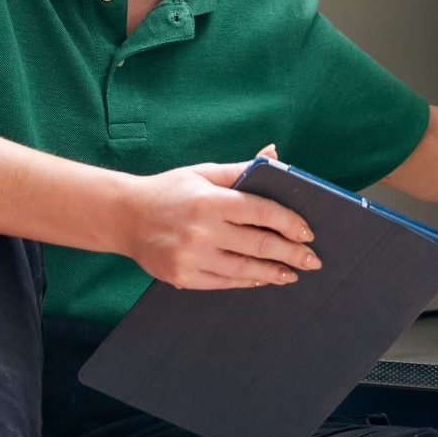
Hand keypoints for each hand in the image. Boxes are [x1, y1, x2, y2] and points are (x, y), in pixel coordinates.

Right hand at [118, 142, 321, 290]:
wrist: (125, 217)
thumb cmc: (170, 190)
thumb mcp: (203, 173)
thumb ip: (241, 169)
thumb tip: (275, 154)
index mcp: (210, 200)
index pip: (261, 211)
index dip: (289, 222)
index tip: (307, 232)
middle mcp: (201, 230)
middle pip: (259, 244)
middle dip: (291, 253)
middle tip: (312, 259)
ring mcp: (192, 257)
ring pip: (245, 268)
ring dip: (274, 272)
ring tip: (292, 272)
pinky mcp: (184, 277)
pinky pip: (225, 282)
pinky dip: (248, 280)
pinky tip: (263, 277)